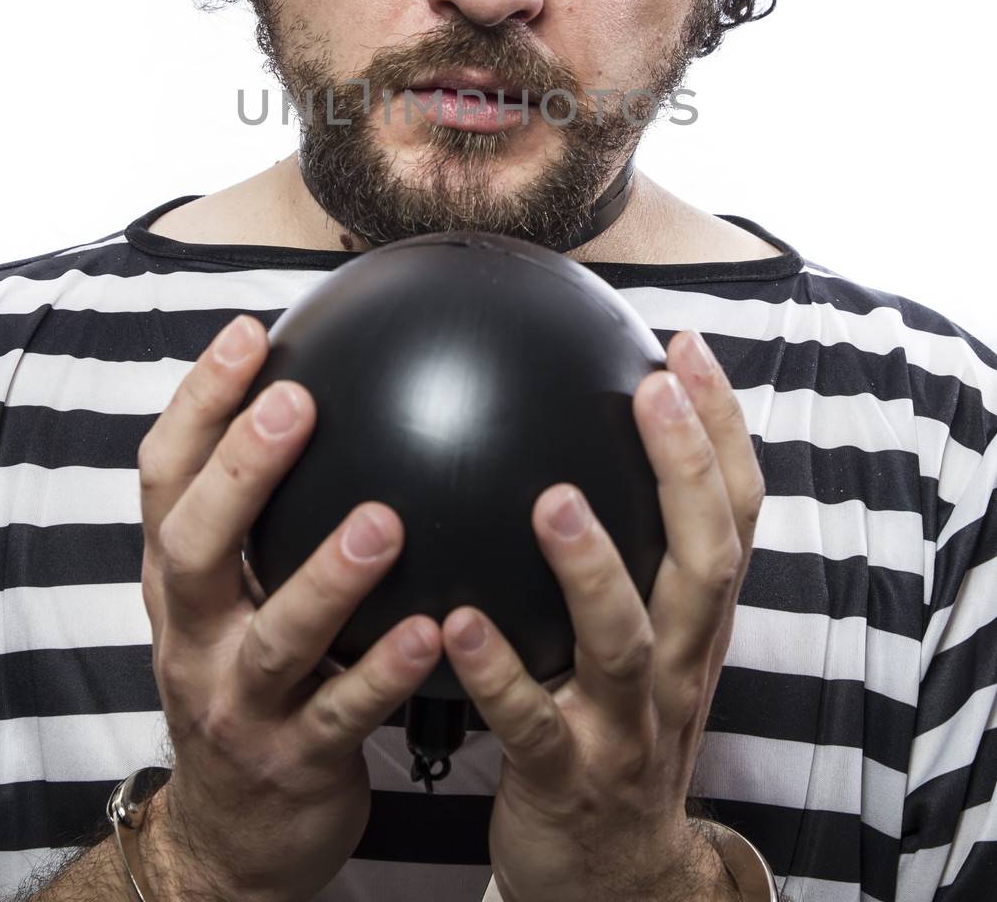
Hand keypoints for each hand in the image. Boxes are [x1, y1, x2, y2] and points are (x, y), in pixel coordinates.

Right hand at [135, 314, 443, 901]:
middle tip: (299, 402)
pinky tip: (434, 630)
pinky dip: (384, 672)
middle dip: (241, 470)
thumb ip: (265, 513)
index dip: (198, 403)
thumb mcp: (235, 597)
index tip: (248, 332)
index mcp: (177, 581)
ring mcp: (236, 703)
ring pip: (277, 635)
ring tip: (386, 521)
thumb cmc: (250, 679)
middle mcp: (192, 634)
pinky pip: (344, 715)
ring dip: (328, 575)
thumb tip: (327, 385)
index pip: (164, 478)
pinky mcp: (291, 762)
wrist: (233, 838)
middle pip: (195, 544)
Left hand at [441, 330, 763, 901]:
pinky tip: (461, 623)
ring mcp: (627, 725)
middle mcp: (678, 665)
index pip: (736, 515)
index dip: (723, 432)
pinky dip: (501, 673)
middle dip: (686, 473)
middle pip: (705, 562)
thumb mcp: (641, 639)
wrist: (615, 879)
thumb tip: (574, 433)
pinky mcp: (566, 778)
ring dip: (593, 568)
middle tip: (653, 392)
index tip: (687, 349)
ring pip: (625, 642)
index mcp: (696, 623)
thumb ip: (628, 552)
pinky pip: (531, 723)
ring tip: (552, 499)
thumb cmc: (614, 726)